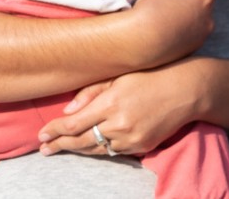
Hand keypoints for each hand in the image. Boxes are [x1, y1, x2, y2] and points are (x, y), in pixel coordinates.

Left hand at [37, 59, 204, 156]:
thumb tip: (67, 111)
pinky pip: (114, 152)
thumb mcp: (119, 76)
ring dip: (77, 149)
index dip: (54, 130)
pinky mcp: (142, 147)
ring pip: (96, 149)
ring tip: (62, 148)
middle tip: (44, 148)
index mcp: (111, 102)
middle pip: (80, 140)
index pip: (73, 123)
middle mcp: (119, 123)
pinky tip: (89, 146)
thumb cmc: (151, 75)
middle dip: (59, 145)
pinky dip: (99, 149)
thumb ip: (91, 92)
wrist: (187, 90)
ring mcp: (131, 138)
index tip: (41, 134)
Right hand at [127, 0, 218, 59]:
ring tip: (169, 24)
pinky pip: (191, 40)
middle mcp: (208, 19)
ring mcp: (201, 38)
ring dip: (189, 23)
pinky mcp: (192, 52)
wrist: (140, 42)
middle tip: (177, 6)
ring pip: (200, 26)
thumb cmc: (149, 12)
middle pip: (206, 8)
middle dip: (194, 6)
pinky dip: (183, 38)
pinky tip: (167, 37)